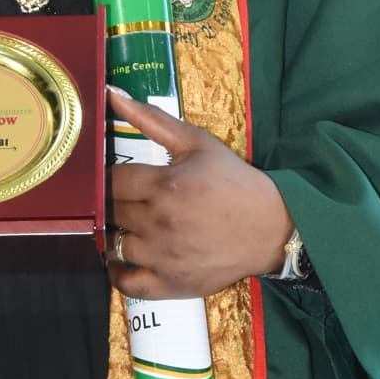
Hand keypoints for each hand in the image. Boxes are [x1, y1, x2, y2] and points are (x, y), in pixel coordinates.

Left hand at [106, 88, 293, 299]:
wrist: (271, 227)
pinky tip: (121, 259)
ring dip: (116, 234)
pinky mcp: (170, 283)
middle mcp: (159, 222)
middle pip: (111, 211)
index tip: (114, 177)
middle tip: (124, 200)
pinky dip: (117, 272)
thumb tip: (111, 94)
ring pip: (114, 245)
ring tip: (128, 226)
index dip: (108, 176)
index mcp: (164, 186)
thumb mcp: (197, 143)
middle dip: (114, 203)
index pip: (112, 181)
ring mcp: (163, 256)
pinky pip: (126, 284)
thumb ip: (151, 119)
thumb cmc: (233, 182)